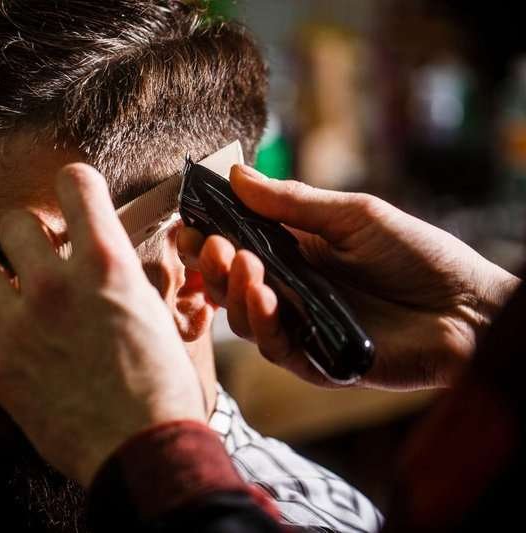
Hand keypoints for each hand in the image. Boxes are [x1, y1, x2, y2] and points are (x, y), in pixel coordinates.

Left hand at [0, 163, 205, 485]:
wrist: (145, 448)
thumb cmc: (163, 386)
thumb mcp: (156, 316)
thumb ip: (125, 280)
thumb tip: (113, 264)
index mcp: (106, 264)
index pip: (75, 183)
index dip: (73, 185)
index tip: (72, 199)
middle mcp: (56, 283)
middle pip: (11, 223)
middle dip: (22, 239)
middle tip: (35, 263)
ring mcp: (19, 325)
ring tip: (1, 299)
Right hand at [178, 164, 520, 389]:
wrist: (471, 308)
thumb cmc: (419, 255)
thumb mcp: (354, 216)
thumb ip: (293, 202)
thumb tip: (237, 174)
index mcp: (296, 253)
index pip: (237, 245)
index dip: (208, 236)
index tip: (189, 221)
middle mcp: (290, 291)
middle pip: (230, 284)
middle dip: (210, 264)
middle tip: (208, 244)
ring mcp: (301, 327)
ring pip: (244, 317)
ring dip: (232, 290)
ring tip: (239, 264)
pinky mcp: (316, 361)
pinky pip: (275, 347)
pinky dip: (262, 322)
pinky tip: (264, 296)